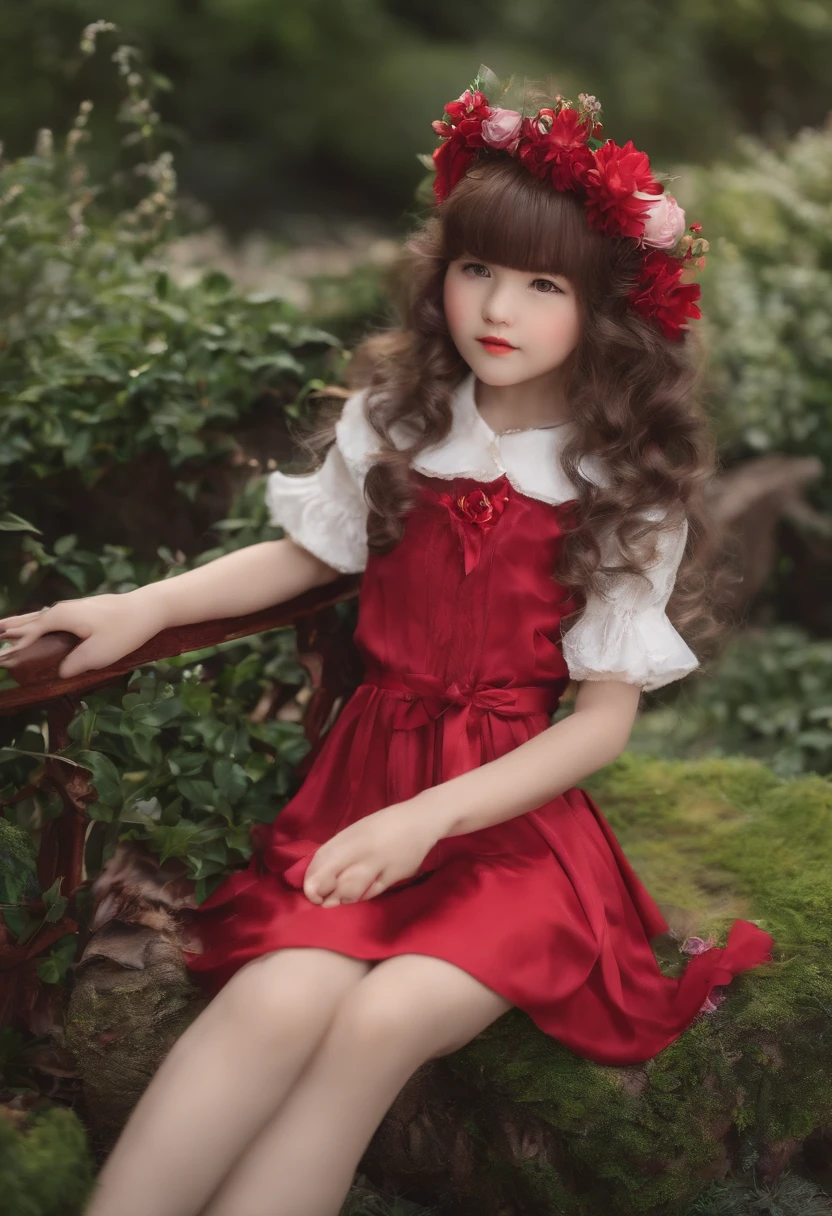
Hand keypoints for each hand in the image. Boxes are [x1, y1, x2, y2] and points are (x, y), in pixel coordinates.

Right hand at [0, 591, 167, 679]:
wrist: (149, 608)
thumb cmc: (125, 630)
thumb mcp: (99, 654)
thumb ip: (75, 664)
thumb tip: (61, 672)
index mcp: (61, 618)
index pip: (30, 633)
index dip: (15, 647)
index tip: (1, 658)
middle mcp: (63, 610)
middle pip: (30, 621)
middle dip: (11, 630)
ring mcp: (73, 608)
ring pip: (40, 616)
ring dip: (22, 622)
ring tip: (4, 626)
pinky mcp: (84, 610)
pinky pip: (52, 616)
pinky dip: (38, 620)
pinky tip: (38, 622)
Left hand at [303, 803, 441, 906]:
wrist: (421, 820)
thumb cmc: (385, 824)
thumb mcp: (358, 830)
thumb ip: (340, 849)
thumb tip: (320, 873)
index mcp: (350, 835)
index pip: (321, 860)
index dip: (311, 879)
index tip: (309, 889)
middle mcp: (361, 849)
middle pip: (332, 879)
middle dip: (321, 894)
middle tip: (321, 899)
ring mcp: (378, 863)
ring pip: (350, 890)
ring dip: (340, 898)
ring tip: (338, 898)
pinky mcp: (394, 875)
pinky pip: (370, 892)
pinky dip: (360, 896)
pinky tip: (358, 894)